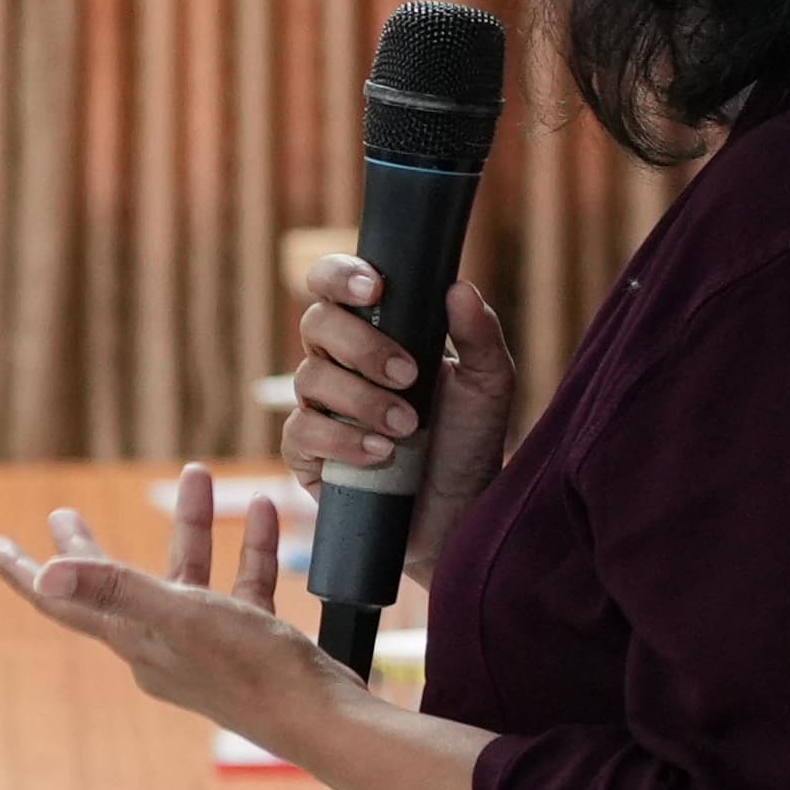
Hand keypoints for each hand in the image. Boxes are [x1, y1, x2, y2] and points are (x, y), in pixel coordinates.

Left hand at [0, 467, 340, 743]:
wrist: (326, 723)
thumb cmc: (253, 671)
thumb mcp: (181, 617)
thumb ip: (118, 591)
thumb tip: (45, 574)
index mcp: (134, 641)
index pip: (61, 603)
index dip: (22, 573)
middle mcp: (161, 646)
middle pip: (113, 586)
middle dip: (88, 546)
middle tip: (60, 514)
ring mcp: (207, 646)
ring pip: (187, 574)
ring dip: (190, 525)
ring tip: (193, 475)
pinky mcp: (252, 643)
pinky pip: (241, 586)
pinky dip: (247, 549)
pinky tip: (259, 512)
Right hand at [293, 253, 506, 492]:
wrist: (458, 514)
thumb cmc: (469, 443)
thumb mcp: (488, 385)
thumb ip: (479, 335)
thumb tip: (458, 287)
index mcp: (376, 333)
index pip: (336, 286)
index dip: (341, 276)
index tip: (375, 289)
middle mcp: (338, 364)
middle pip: (316, 324)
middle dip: (362, 347)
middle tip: (409, 376)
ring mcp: (317, 407)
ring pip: (309, 378)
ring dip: (362, 400)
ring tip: (408, 427)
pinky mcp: (306, 453)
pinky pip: (301, 431)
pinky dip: (341, 440)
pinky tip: (379, 454)